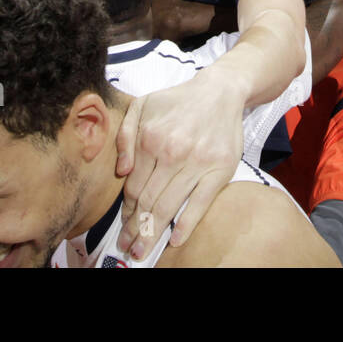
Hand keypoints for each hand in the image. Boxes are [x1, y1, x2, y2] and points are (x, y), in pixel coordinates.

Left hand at [115, 71, 245, 259]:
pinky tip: (175, 239)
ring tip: (142, 250)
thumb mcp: (142, 105)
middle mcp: (172, 153)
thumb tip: (122, 171)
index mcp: (150, 139)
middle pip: (148, 202)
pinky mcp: (219, 170)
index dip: (126, 211)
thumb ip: (125, 136)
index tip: (123, 228)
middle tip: (127, 248)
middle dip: (135, 229)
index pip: (133, 187)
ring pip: (168, 206)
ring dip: (153, 233)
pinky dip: (186, 225)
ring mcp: (197, 163)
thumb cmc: (178, 101)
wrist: (220, 91)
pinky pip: (199, 204)